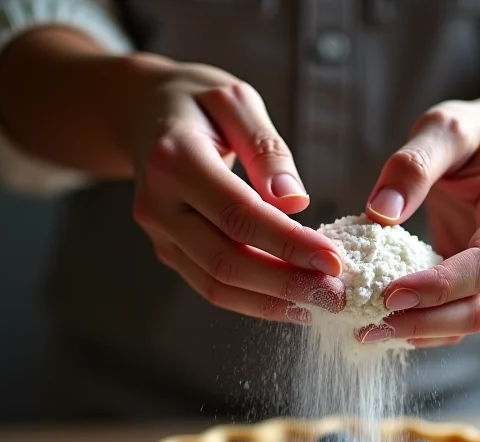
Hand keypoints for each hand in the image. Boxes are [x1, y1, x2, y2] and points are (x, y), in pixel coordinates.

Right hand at [123, 55, 344, 322]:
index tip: (335, 262)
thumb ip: (266, 148)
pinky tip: (292, 302)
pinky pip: (212, 286)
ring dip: (273, 302)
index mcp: (173, 160)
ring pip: (217, 285)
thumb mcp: (236, 101)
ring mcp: (160, 234)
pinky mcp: (169, 252)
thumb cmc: (197, 104)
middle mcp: (158, 205)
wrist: (143, 114)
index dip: (289, 244)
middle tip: (336, 295)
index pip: (239, 215)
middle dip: (287, 284)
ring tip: (321, 304)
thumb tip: (295, 201)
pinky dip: (254, 301)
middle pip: (227, 261)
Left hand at [363, 97, 479, 346]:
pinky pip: (454, 320)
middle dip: (423, 323)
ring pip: (467, 323)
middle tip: (366, 327)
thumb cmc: (474, 137)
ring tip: (366, 332)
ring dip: (418, 333)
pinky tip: (383, 325)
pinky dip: (421, 328)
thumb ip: (414, 164)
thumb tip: (380, 212)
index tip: (388, 294)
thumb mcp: (446, 128)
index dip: (439, 287)